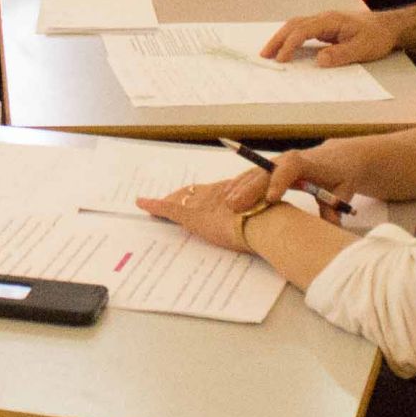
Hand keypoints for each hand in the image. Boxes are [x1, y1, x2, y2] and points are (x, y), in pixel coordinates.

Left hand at [137, 176, 264, 250]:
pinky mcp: (190, 215)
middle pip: (194, 192)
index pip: (213, 192)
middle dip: (183, 196)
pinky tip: (142, 203)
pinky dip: (153, 204)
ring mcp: (202, 203)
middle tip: (172, 199)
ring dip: (168, 201)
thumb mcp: (267, 216)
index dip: (203, 195)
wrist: (265, 223)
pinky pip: (166, 207)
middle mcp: (215, 192)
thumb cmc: (272, 223)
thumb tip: (273, 225)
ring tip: (155, 203)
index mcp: (234, 192)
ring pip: (179, 199)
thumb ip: (263, 217)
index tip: (197, 197)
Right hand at [220, 138, 365, 218]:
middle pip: (266, 172)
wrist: (340, 158)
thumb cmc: (341, 175)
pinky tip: (229, 194)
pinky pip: (254, 175)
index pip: (291, 168)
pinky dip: (241, 184)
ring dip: (241, 187)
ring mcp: (278, 163)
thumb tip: (330, 226)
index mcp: (308, 163)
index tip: (271, 199)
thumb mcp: (343, 192)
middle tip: (236, 205)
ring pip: (256, 173)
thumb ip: (335, 209)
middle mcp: (289, 160)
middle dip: (250, 188)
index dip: (279, 181)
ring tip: (227, 202)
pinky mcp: (272, 169)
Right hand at [261, 9, 396, 65]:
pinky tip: (286, 48)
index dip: (290, 45)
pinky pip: (303, 31)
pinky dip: (291, 38)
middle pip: (294, 25)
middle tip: (264, 55)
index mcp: (331, 20)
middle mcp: (324, 18)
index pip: (303, 31)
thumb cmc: (377, 36)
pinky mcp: (325, 28)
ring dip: (282, 38)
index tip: (281, 60)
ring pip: (296, 26)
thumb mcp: (363, 48)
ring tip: (270, 53)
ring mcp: (324, 22)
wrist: (388, 27)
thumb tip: (319, 61)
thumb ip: (341, 54)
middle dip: (277, 39)